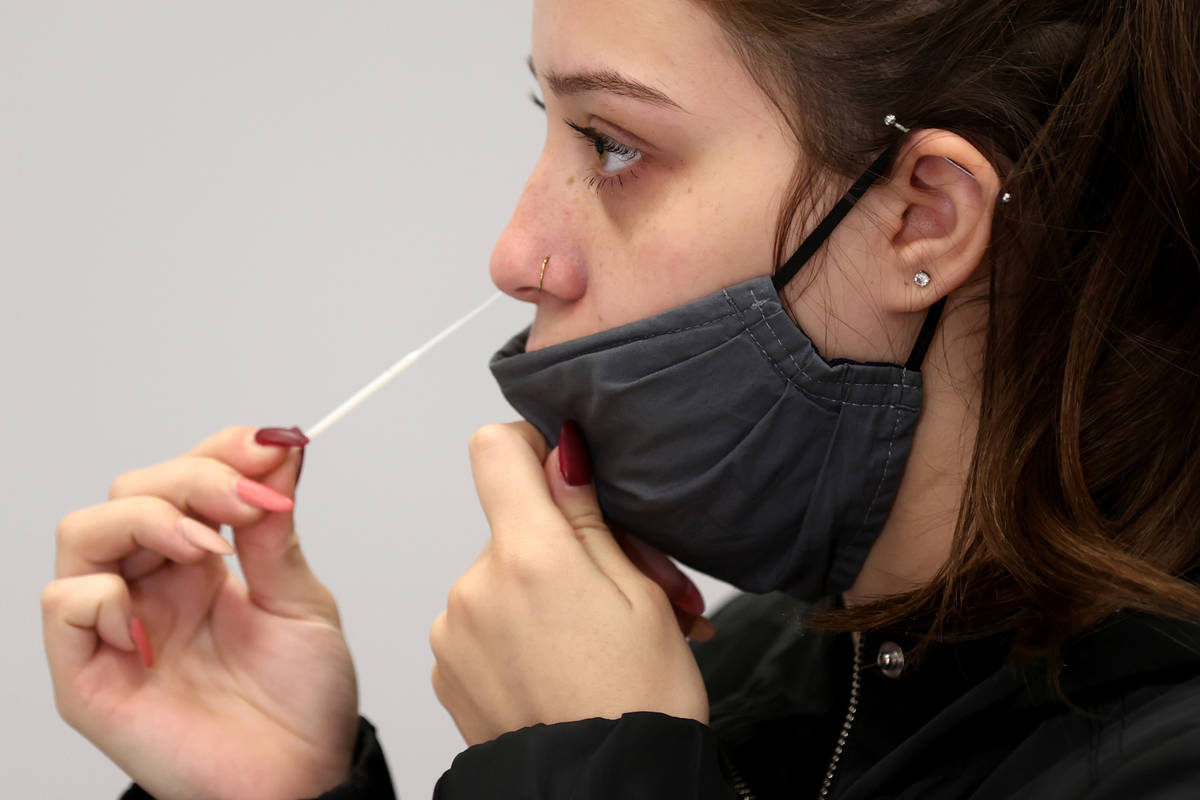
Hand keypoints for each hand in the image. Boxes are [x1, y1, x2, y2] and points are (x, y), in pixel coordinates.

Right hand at [42, 427, 357, 799]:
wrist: (302, 778)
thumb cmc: (301, 701)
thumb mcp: (299, 599)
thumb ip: (275, 527)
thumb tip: (278, 444)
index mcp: (201, 563)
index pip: (184, 478)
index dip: (219, 452)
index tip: (271, 446)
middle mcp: (152, 585)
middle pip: (132, 492)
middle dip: (192, 480)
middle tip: (249, 502)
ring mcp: (117, 627)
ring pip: (85, 532)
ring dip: (147, 520)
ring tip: (210, 547)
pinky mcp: (88, 675)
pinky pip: (64, 606)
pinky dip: (104, 591)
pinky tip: (155, 617)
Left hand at [430, 421, 709, 745]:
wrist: (604, 796)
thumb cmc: (639, 704)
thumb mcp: (638, 595)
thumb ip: (586, 516)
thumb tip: (559, 453)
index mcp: (528, 555)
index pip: (495, 449)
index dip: (532, 445)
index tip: (565, 474)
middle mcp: (475, 586)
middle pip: (513, 524)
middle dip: (566, 544)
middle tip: (627, 588)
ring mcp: (453, 631)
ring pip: (502, 576)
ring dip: (544, 592)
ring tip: (599, 637)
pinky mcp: (447, 669)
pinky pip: (483, 621)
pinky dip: (518, 630)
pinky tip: (563, 663)